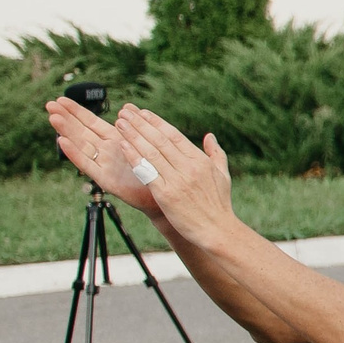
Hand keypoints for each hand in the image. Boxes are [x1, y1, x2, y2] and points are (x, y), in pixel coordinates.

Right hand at [44, 97, 159, 214]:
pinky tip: (63, 142)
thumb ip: (133, 126)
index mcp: (115, 139)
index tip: (61, 99)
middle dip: (66, 118)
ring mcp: (104, 164)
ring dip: (67, 132)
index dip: (76, 111)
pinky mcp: (106, 180)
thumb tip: (127, 106)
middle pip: (81, 131)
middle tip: (50, 105)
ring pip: (81, 145)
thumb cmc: (154, 170)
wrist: (163, 195)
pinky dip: (75, 154)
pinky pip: (88, 165)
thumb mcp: (143, 143)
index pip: (91, 122)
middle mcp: (106, 150)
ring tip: (53, 118)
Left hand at [110, 107, 236, 245]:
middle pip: (159, 140)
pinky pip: (147, 172)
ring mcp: (177, 181)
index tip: (142, 112)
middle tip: (125, 112)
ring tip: (120, 123)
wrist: (218, 230)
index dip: (156, 122)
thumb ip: (216, 153)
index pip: (174, 135)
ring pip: (151, 152)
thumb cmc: (220, 205)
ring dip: (133, 136)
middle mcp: (188, 168)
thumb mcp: (223, 176)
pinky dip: (134, 157)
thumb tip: (210, 136)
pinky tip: (123, 146)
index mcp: (200, 161)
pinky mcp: (166, 195)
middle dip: (140, 124)